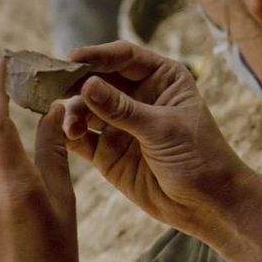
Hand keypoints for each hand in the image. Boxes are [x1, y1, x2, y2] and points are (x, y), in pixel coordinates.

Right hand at [63, 41, 251, 237]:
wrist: (208, 205)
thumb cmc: (200, 157)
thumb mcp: (162, 129)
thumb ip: (122, 109)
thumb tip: (86, 85)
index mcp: (161, 79)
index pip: (124, 57)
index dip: (97, 55)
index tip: (71, 60)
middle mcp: (137, 97)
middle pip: (98, 80)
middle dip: (75, 83)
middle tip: (53, 87)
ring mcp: (120, 124)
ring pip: (85, 108)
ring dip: (73, 113)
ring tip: (71, 126)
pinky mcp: (108, 152)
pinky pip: (82, 138)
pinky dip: (69, 135)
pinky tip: (65, 135)